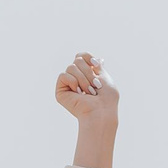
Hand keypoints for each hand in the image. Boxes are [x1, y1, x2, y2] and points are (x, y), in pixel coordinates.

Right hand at [56, 52, 119, 167]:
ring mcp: (68, 85)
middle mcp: (77, 79)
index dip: (88, 57)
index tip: (96, 66)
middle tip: (95, 86)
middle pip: (77, 60)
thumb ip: (98, 67)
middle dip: (88, 72)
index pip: (81, 56)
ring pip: (71, 67)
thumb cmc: (106, 98)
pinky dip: (73, 82)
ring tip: (88, 92)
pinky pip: (63, 75)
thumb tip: (100, 59)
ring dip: (83, 79)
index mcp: (87, 75)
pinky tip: (78, 93)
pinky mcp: (61, 91)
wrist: (101, 111)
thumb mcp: (105, 77)